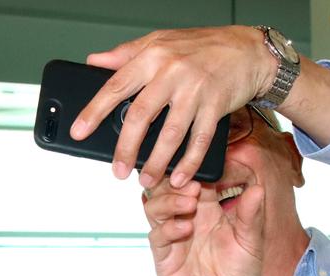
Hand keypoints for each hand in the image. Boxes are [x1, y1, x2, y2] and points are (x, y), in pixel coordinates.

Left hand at [70, 26, 274, 187]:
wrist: (250, 49)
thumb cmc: (202, 46)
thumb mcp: (159, 40)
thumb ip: (126, 53)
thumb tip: (93, 62)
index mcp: (153, 56)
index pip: (116, 86)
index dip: (94, 111)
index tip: (79, 132)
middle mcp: (173, 72)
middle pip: (140, 115)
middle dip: (126, 148)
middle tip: (116, 170)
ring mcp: (196, 89)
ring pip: (171, 133)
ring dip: (156, 162)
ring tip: (144, 181)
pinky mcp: (217, 105)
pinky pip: (200, 140)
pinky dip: (189, 162)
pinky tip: (179, 178)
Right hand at [142, 177, 265, 275]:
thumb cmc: (239, 275)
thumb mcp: (251, 243)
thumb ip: (251, 216)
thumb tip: (258, 188)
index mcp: (208, 210)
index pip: (194, 180)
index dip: (195, 171)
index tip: (204, 167)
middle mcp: (187, 219)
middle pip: (167, 188)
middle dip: (175, 181)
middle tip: (192, 185)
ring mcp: (172, 237)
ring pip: (154, 206)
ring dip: (168, 201)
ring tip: (188, 204)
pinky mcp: (164, 257)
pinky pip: (157, 236)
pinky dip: (167, 228)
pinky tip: (184, 229)